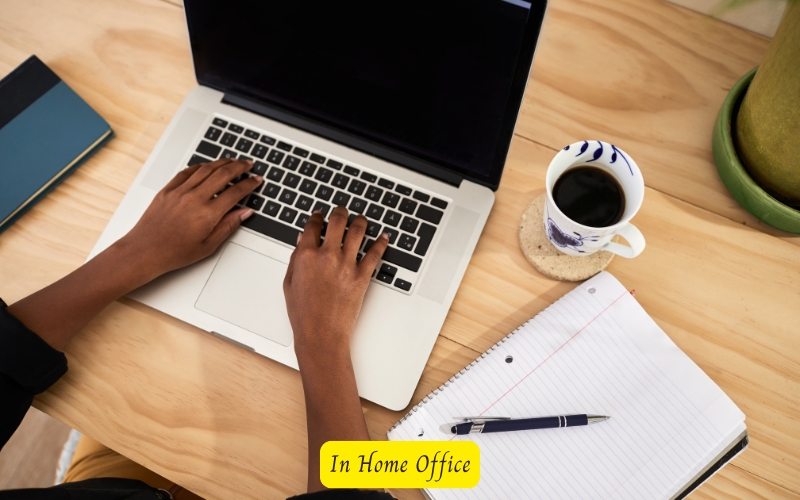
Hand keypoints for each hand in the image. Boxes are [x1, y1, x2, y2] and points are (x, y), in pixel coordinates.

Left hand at [116, 158, 261, 280]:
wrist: (145, 251)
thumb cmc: (174, 252)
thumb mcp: (208, 246)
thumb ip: (228, 225)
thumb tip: (244, 213)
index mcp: (207, 214)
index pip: (235, 192)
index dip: (249, 184)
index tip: (256, 180)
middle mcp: (194, 198)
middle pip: (223, 174)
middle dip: (239, 167)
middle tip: (248, 164)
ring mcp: (180, 192)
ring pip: (206, 169)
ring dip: (222, 162)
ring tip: (232, 161)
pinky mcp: (168, 190)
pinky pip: (187, 172)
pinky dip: (200, 166)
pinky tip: (207, 166)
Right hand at [284, 207, 388, 362]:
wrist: (321, 333)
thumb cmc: (303, 313)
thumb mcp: (290, 283)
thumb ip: (296, 258)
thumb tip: (302, 239)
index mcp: (306, 256)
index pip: (313, 226)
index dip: (316, 217)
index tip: (319, 215)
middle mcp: (327, 256)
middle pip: (337, 221)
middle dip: (340, 212)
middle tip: (342, 210)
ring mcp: (346, 265)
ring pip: (357, 231)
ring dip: (360, 221)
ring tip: (361, 220)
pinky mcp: (362, 276)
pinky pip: (375, 253)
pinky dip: (381, 242)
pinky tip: (384, 236)